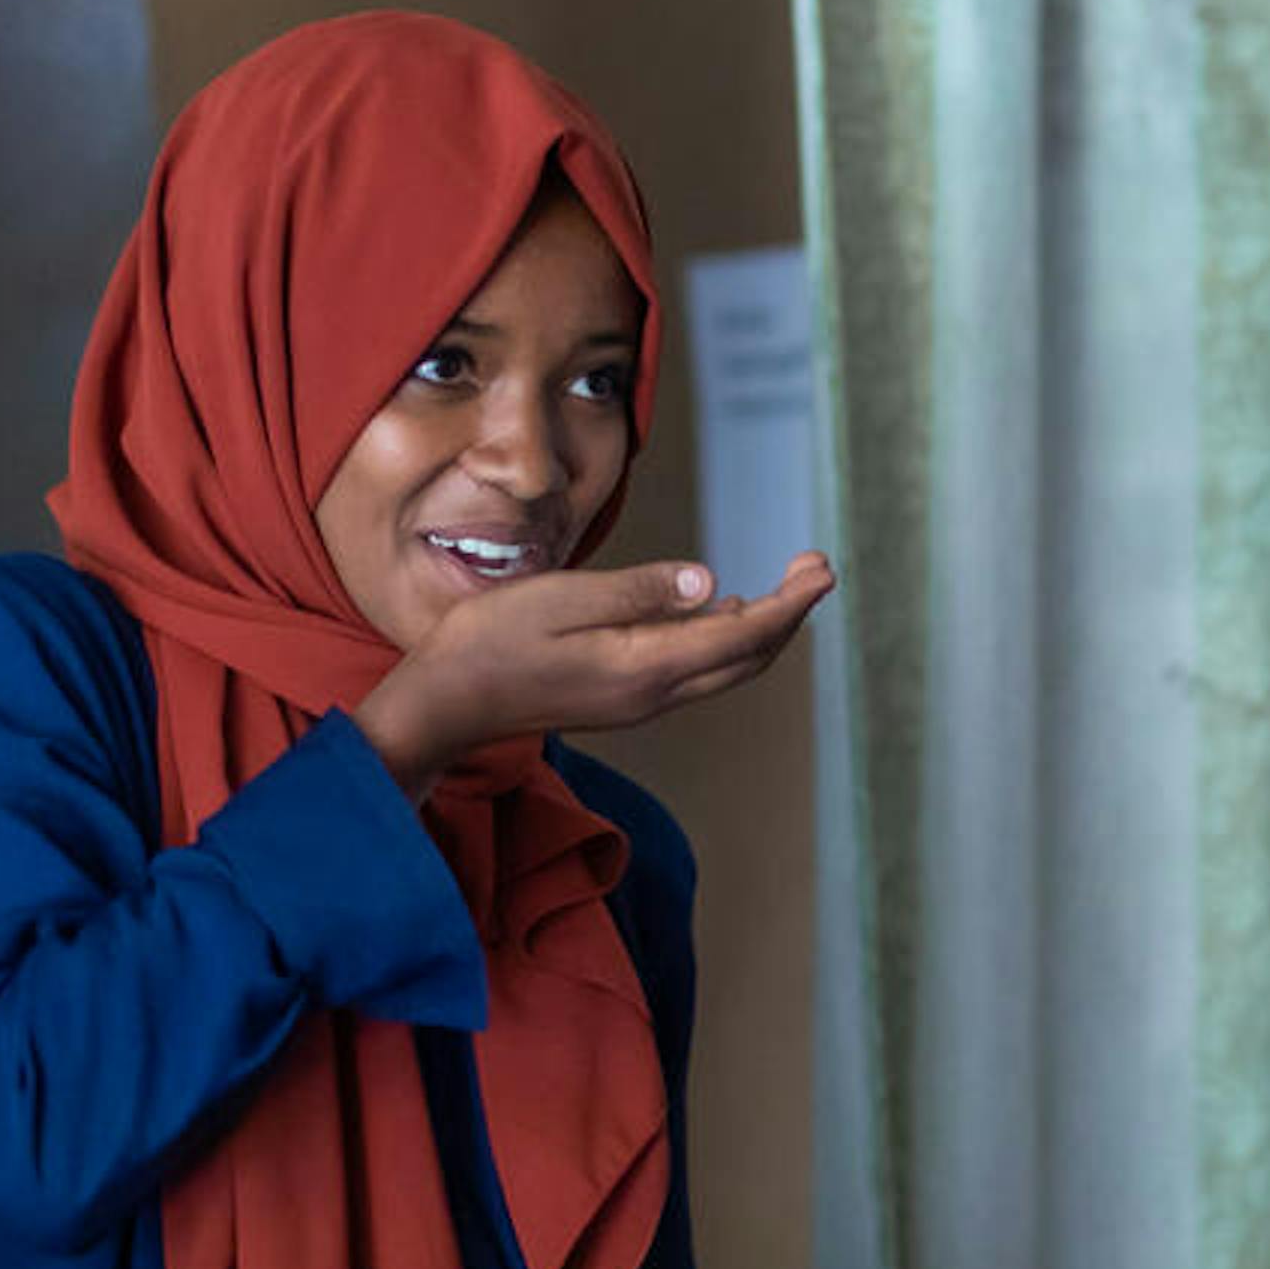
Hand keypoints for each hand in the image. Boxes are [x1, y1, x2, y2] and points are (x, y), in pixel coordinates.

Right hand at [353, 551, 833, 792]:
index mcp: (645, 668)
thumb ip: (639, 592)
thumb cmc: (491, 641)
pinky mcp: (622, 699)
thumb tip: (709, 583)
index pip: (742, 637)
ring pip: (724, 669)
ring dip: (761, 628)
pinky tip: (722, 610)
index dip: (791, 604)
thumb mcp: (562, 597)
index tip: (825, 569)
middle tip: (817, 565)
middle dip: (790, 615)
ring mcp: (639, 703)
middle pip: (746, 659)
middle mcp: (653, 695)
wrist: (445, 703)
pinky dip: (723, 641)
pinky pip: (693, 672)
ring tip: (788, 582)